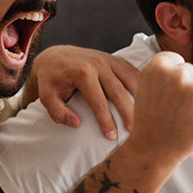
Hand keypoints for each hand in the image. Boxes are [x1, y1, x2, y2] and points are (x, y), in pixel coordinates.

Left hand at [23, 46, 138, 140]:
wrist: (54, 56)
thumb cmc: (51, 80)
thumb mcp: (47, 97)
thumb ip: (58, 113)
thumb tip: (77, 123)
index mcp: (83, 73)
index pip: (99, 102)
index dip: (106, 121)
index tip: (111, 136)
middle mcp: (98, 63)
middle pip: (119, 92)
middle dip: (127, 113)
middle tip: (133, 132)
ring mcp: (109, 59)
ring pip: (130, 80)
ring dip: (139, 98)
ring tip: (144, 117)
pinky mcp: (115, 58)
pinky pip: (132, 71)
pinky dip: (141, 84)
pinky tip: (145, 99)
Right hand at [125, 51, 192, 166]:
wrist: (154, 149)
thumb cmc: (150, 118)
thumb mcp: (146, 85)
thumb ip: (164, 69)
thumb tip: (184, 60)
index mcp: (158, 67)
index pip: (175, 60)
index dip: (170, 77)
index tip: (165, 92)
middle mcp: (177, 74)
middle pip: (190, 71)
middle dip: (185, 87)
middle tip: (172, 107)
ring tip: (181, 116)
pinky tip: (191, 123)